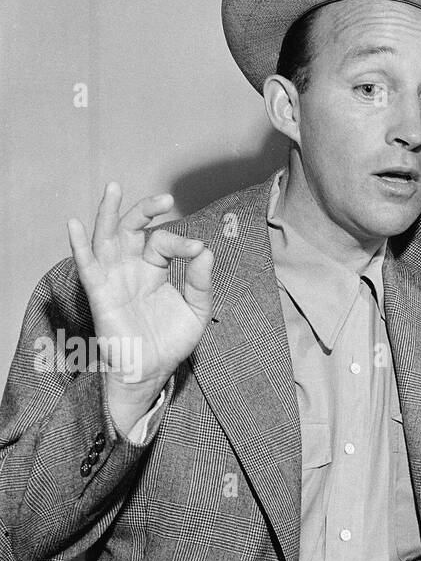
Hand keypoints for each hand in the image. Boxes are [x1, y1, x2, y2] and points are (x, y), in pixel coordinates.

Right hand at [67, 182, 212, 430]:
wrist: (151, 371)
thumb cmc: (170, 340)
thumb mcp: (196, 310)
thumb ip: (201, 281)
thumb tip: (205, 249)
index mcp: (154, 269)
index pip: (165, 244)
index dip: (182, 243)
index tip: (198, 250)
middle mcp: (132, 268)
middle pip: (133, 229)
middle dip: (146, 211)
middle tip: (165, 199)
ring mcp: (114, 278)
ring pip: (107, 238)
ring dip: (109, 213)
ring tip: (114, 189)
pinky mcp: (100, 293)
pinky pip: (87, 266)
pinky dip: (79, 245)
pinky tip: (75, 224)